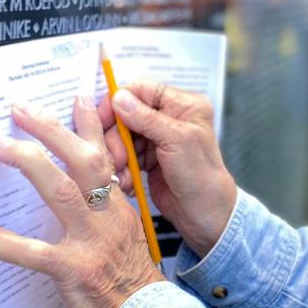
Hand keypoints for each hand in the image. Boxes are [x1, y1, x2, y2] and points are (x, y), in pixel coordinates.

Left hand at [0, 97, 164, 307]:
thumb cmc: (134, 293)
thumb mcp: (127, 246)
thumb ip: (106, 222)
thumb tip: (80, 203)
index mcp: (121, 212)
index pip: (107, 158)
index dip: (92, 126)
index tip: (77, 98)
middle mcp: (109, 221)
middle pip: (83, 162)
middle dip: (52, 130)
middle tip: (21, 111)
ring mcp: (92, 244)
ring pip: (60, 191)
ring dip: (28, 164)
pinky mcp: (74, 272)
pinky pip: (34, 253)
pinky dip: (7, 243)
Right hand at [98, 82, 236, 256]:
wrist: (206, 216)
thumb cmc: (201, 177)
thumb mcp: (177, 142)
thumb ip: (147, 118)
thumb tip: (119, 97)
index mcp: (183, 106)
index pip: (142, 90)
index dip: (118, 102)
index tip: (101, 118)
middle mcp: (170, 118)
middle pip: (127, 114)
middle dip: (116, 137)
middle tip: (116, 159)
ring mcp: (159, 139)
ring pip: (122, 136)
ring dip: (117, 156)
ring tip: (123, 175)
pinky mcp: (149, 158)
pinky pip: (125, 155)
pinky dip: (122, 168)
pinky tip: (127, 182)